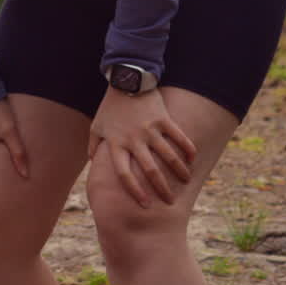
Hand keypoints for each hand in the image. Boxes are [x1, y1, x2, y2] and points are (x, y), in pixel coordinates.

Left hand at [88, 87, 195, 207]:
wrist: (126, 79)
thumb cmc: (110, 106)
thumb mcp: (96, 126)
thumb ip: (93, 146)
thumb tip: (93, 162)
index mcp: (116, 144)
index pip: (124, 175)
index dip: (135, 192)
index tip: (145, 205)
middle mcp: (134, 139)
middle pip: (150, 170)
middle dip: (161, 189)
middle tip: (169, 202)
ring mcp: (150, 129)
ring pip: (168, 156)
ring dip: (179, 172)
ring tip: (185, 182)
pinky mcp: (163, 118)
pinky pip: (178, 137)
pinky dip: (187, 148)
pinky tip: (192, 159)